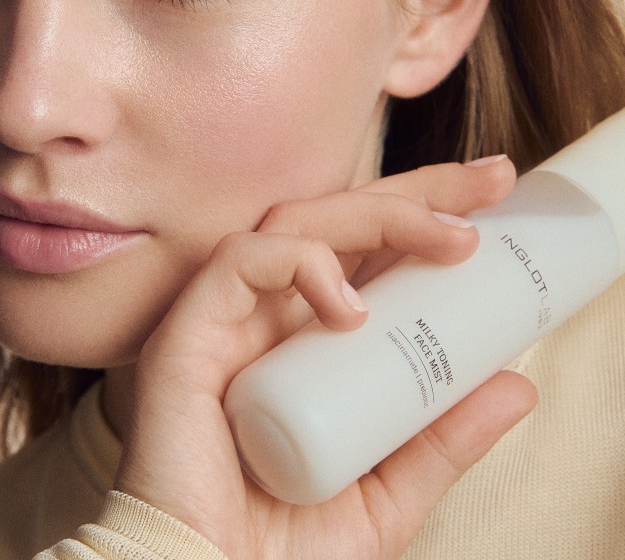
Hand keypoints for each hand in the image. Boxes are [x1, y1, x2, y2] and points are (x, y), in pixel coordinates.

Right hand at [114, 159, 536, 559]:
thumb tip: (515, 385)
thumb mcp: (385, 491)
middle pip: (339, 220)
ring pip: (296, 223)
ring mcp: (229, 317)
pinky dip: (300, 265)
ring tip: (447, 237)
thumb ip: (440, 439)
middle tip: (489, 183)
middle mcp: (269, 316)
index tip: (492, 200)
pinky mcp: (190, 329)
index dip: (425, 215)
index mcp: (308, 341)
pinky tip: (350, 308)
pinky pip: (241, 262)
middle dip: (417, 193)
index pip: (367, 252)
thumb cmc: (277, 548)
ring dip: (376, 216)